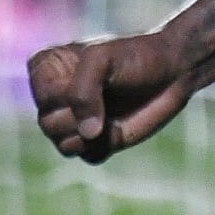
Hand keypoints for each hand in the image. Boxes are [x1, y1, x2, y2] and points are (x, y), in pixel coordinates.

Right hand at [28, 31, 194, 163]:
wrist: (172, 71)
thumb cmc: (136, 57)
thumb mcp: (102, 59)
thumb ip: (82, 91)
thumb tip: (86, 134)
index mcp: (48, 69)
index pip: (42, 96)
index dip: (69, 93)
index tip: (95, 75)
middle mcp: (55, 98)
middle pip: (48, 125)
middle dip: (80, 115)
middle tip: (108, 96)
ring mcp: (74, 121)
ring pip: (65, 146)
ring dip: (93, 135)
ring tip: (113, 113)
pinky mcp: (94, 141)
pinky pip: (88, 157)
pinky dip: (106, 146)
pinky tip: (119, 127)